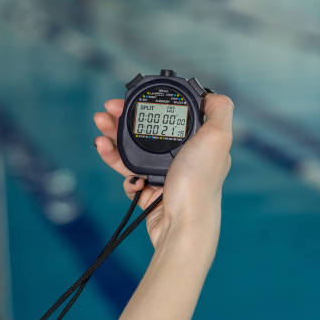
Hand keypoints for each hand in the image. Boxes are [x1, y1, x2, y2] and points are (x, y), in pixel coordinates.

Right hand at [93, 94, 233, 250]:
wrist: (182, 224)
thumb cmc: (199, 182)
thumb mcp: (218, 138)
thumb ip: (219, 111)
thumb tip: (212, 94)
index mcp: (198, 142)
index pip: (170, 116)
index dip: (150, 104)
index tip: (131, 98)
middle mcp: (183, 157)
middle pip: (147, 131)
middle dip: (123, 120)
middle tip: (105, 113)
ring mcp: (165, 175)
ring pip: (133, 150)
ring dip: (113, 138)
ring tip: (99, 132)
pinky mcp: (149, 191)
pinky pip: (128, 172)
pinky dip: (116, 162)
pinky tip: (109, 155)